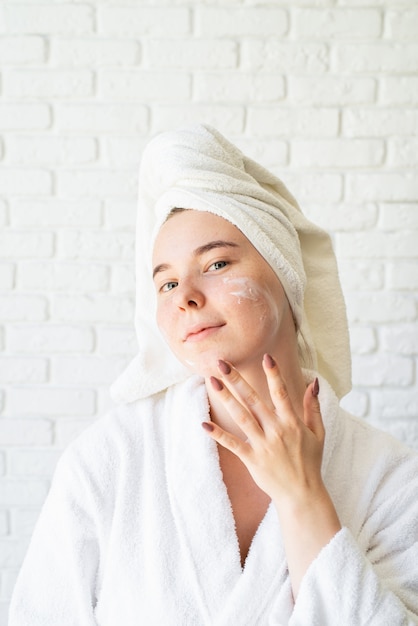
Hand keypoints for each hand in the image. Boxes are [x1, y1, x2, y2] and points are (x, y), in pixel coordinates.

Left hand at [202, 354, 324, 508]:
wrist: (303, 494)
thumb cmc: (310, 462)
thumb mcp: (318, 433)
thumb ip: (313, 407)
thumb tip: (313, 382)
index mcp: (292, 423)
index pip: (281, 393)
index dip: (274, 375)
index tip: (266, 357)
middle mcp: (276, 430)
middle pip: (254, 400)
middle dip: (237, 380)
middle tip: (222, 363)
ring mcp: (263, 445)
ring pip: (241, 417)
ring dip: (225, 398)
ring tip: (212, 381)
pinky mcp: (252, 459)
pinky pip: (232, 444)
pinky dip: (217, 434)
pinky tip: (203, 424)